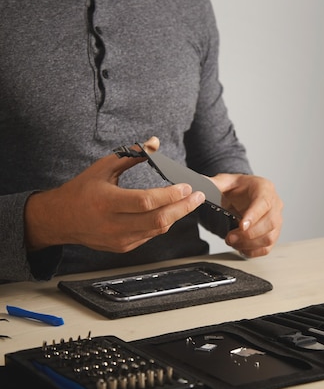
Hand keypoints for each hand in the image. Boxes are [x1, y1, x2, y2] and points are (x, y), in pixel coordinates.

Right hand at [24, 137, 205, 252]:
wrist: (60, 219)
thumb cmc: (82, 190)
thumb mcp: (103, 167)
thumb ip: (132, 155)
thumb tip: (155, 142)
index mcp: (107, 202)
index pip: (146, 202)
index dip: (170, 195)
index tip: (187, 187)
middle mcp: (113, 224)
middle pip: (158, 220)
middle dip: (183, 208)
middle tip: (198, 196)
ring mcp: (119, 239)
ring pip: (158, 230)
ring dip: (177, 215)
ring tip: (190, 202)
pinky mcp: (123, 247)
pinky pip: (150, 235)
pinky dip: (163, 223)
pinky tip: (171, 211)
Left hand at [210, 173, 282, 257]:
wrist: (245, 194)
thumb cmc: (239, 188)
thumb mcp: (225, 181)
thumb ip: (214, 184)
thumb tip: (199, 188)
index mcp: (264, 188)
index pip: (264, 203)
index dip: (253, 216)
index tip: (241, 226)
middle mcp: (274, 204)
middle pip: (270, 223)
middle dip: (248, 234)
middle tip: (230, 237)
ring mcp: (276, 220)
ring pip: (269, 237)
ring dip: (249, 244)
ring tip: (232, 242)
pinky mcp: (273, 234)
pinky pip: (267, 248)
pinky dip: (252, 251)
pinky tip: (240, 247)